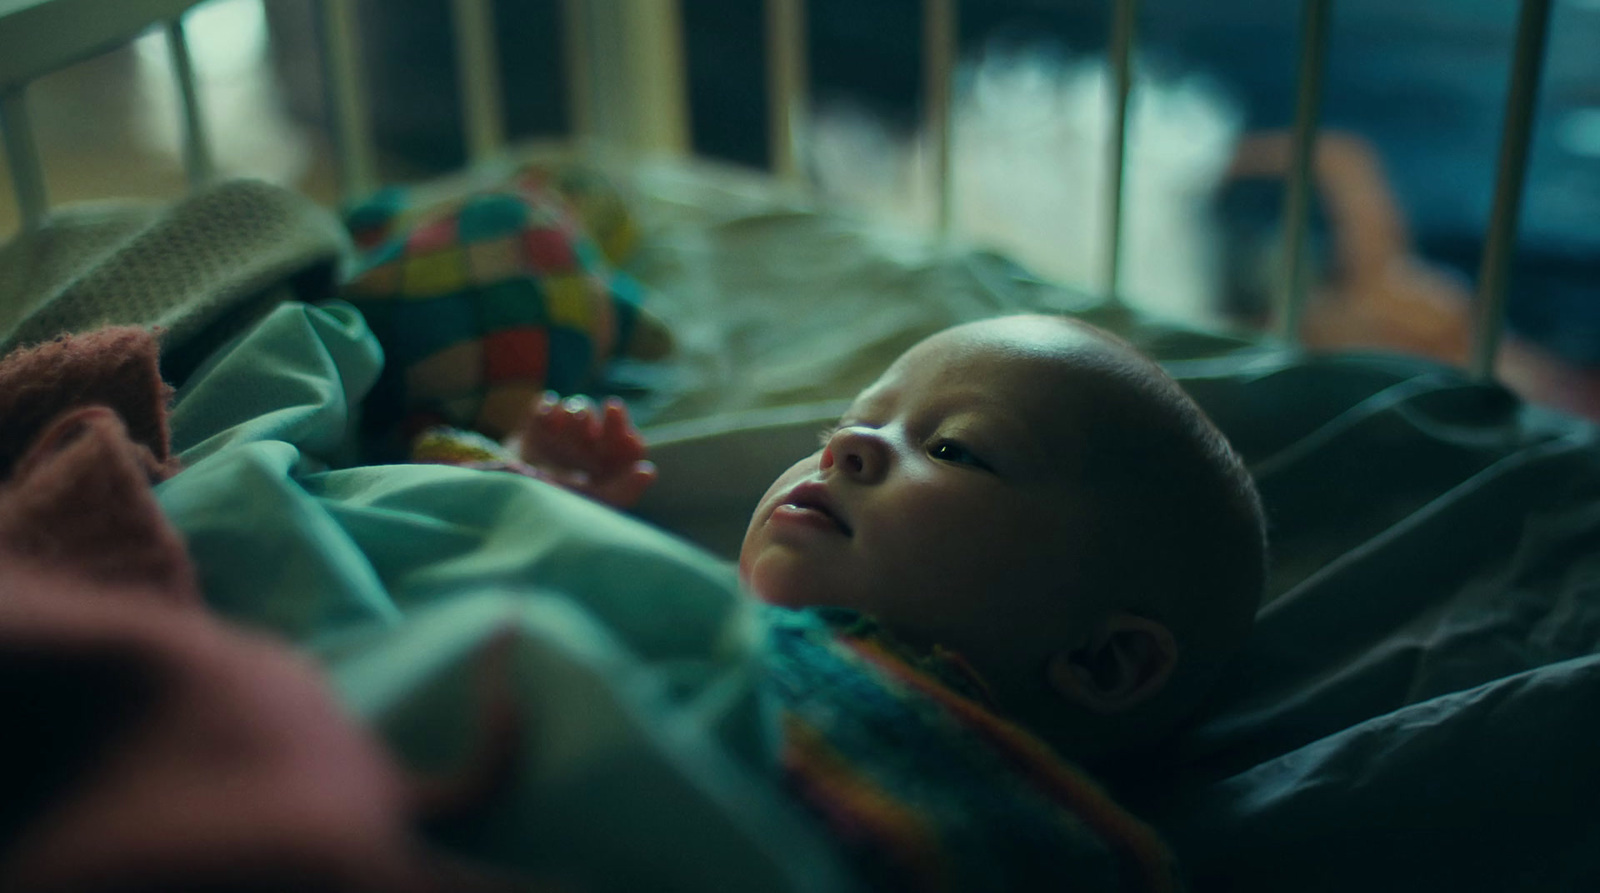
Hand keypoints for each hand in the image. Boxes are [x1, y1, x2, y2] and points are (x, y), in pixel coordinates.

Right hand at [506, 392, 656, 507]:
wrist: (502, 507)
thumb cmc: (554, 511)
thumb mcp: (591, 505)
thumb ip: (622, 491)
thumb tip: (649, 471)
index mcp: (604, 473)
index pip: (627, 448)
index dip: (629, 437)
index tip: (627, 434)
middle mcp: (586, 455)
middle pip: (607, 424)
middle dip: (612, 417)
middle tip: (614, 410)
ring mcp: (560, 440)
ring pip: (579, 410)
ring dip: (579, 412)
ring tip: (568, 424)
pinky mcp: (533, 430)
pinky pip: (546, 405)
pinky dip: (547, 407)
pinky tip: (545, 419)